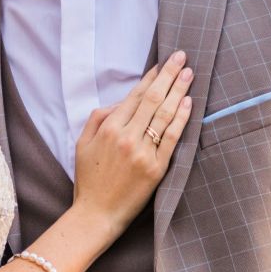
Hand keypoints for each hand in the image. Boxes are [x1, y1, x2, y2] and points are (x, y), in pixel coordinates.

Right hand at [71, 52, 191, 232]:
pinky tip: (188, 102)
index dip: (150, 77)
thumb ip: (98, 118)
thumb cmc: (89, 180)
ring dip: (178, 90)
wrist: (96, 215)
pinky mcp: (156, 168)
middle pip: (152, 98)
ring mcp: (143, 152)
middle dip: (168, 75)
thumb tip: (120, 101)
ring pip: (164, 114)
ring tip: (189, 73)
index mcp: (108, 128)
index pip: (135, 96)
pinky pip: (172, 138)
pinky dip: (181, 118)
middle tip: (181, 57)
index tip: (163, 64)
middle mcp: (126, 136)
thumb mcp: (82, 144)